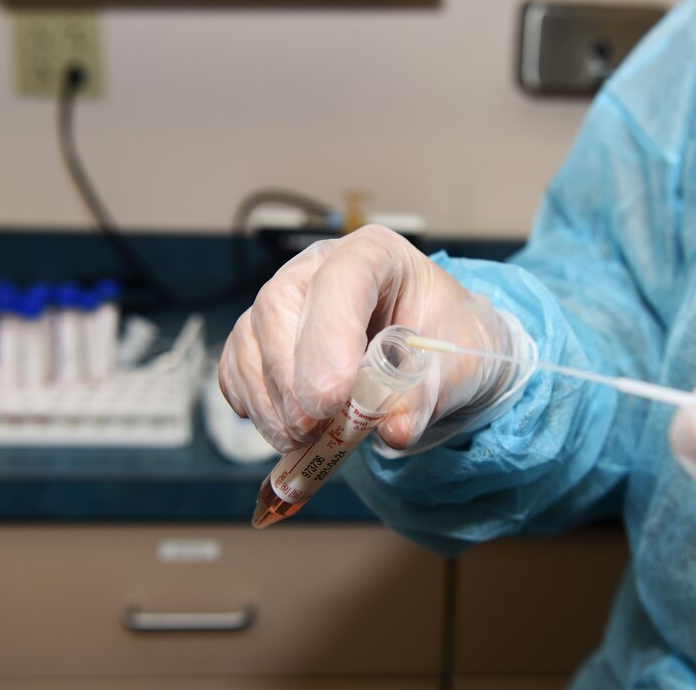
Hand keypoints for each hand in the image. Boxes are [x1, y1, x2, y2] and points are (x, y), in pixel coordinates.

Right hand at [219, 225, 527, 452]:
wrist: (437, 355)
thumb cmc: (448, 344)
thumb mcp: (457, 367)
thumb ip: (427, 394)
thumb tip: (392, 430)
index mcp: (376, 254)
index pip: (342, 277)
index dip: (330, 336)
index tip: (332, 398)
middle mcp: (319, 267)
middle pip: (280, 304)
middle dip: (290, 375)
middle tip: (312, 429)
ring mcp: (284, 300)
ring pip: (251, 339)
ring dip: (270, 401)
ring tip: (304, 441)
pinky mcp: (262, 339)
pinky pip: (237, 367)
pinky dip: (254, 405)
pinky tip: (286, 431)